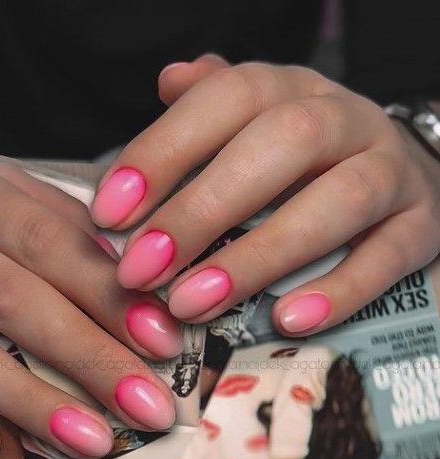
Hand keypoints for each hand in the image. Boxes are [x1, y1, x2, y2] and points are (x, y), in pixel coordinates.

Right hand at [0, 132, 181, 458]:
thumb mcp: (0, 192)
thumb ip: (63, 226)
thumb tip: (132, 280)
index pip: (50, 242)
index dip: (109, 294)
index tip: (164, 342)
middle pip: (10, 300)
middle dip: (87, 358)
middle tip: (148, 407)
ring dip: (25, 400)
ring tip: (91, 441)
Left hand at [91, 56, 439, 332]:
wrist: (395, 172)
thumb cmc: (298, 162)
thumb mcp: (251, 124)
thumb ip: (206, 108)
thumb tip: (168, 79)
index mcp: (288, 91)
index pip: (225, 98)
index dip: (162, 152)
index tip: (109, 213)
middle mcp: (343, 120)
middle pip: (279, 146)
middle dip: (200, 211)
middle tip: (141, 271)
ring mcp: (391, 171)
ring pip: (337, 201)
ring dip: (258, 257)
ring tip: (193, 304)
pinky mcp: (420, 226)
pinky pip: (390, 255)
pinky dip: (340, 290)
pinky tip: (286, 321)